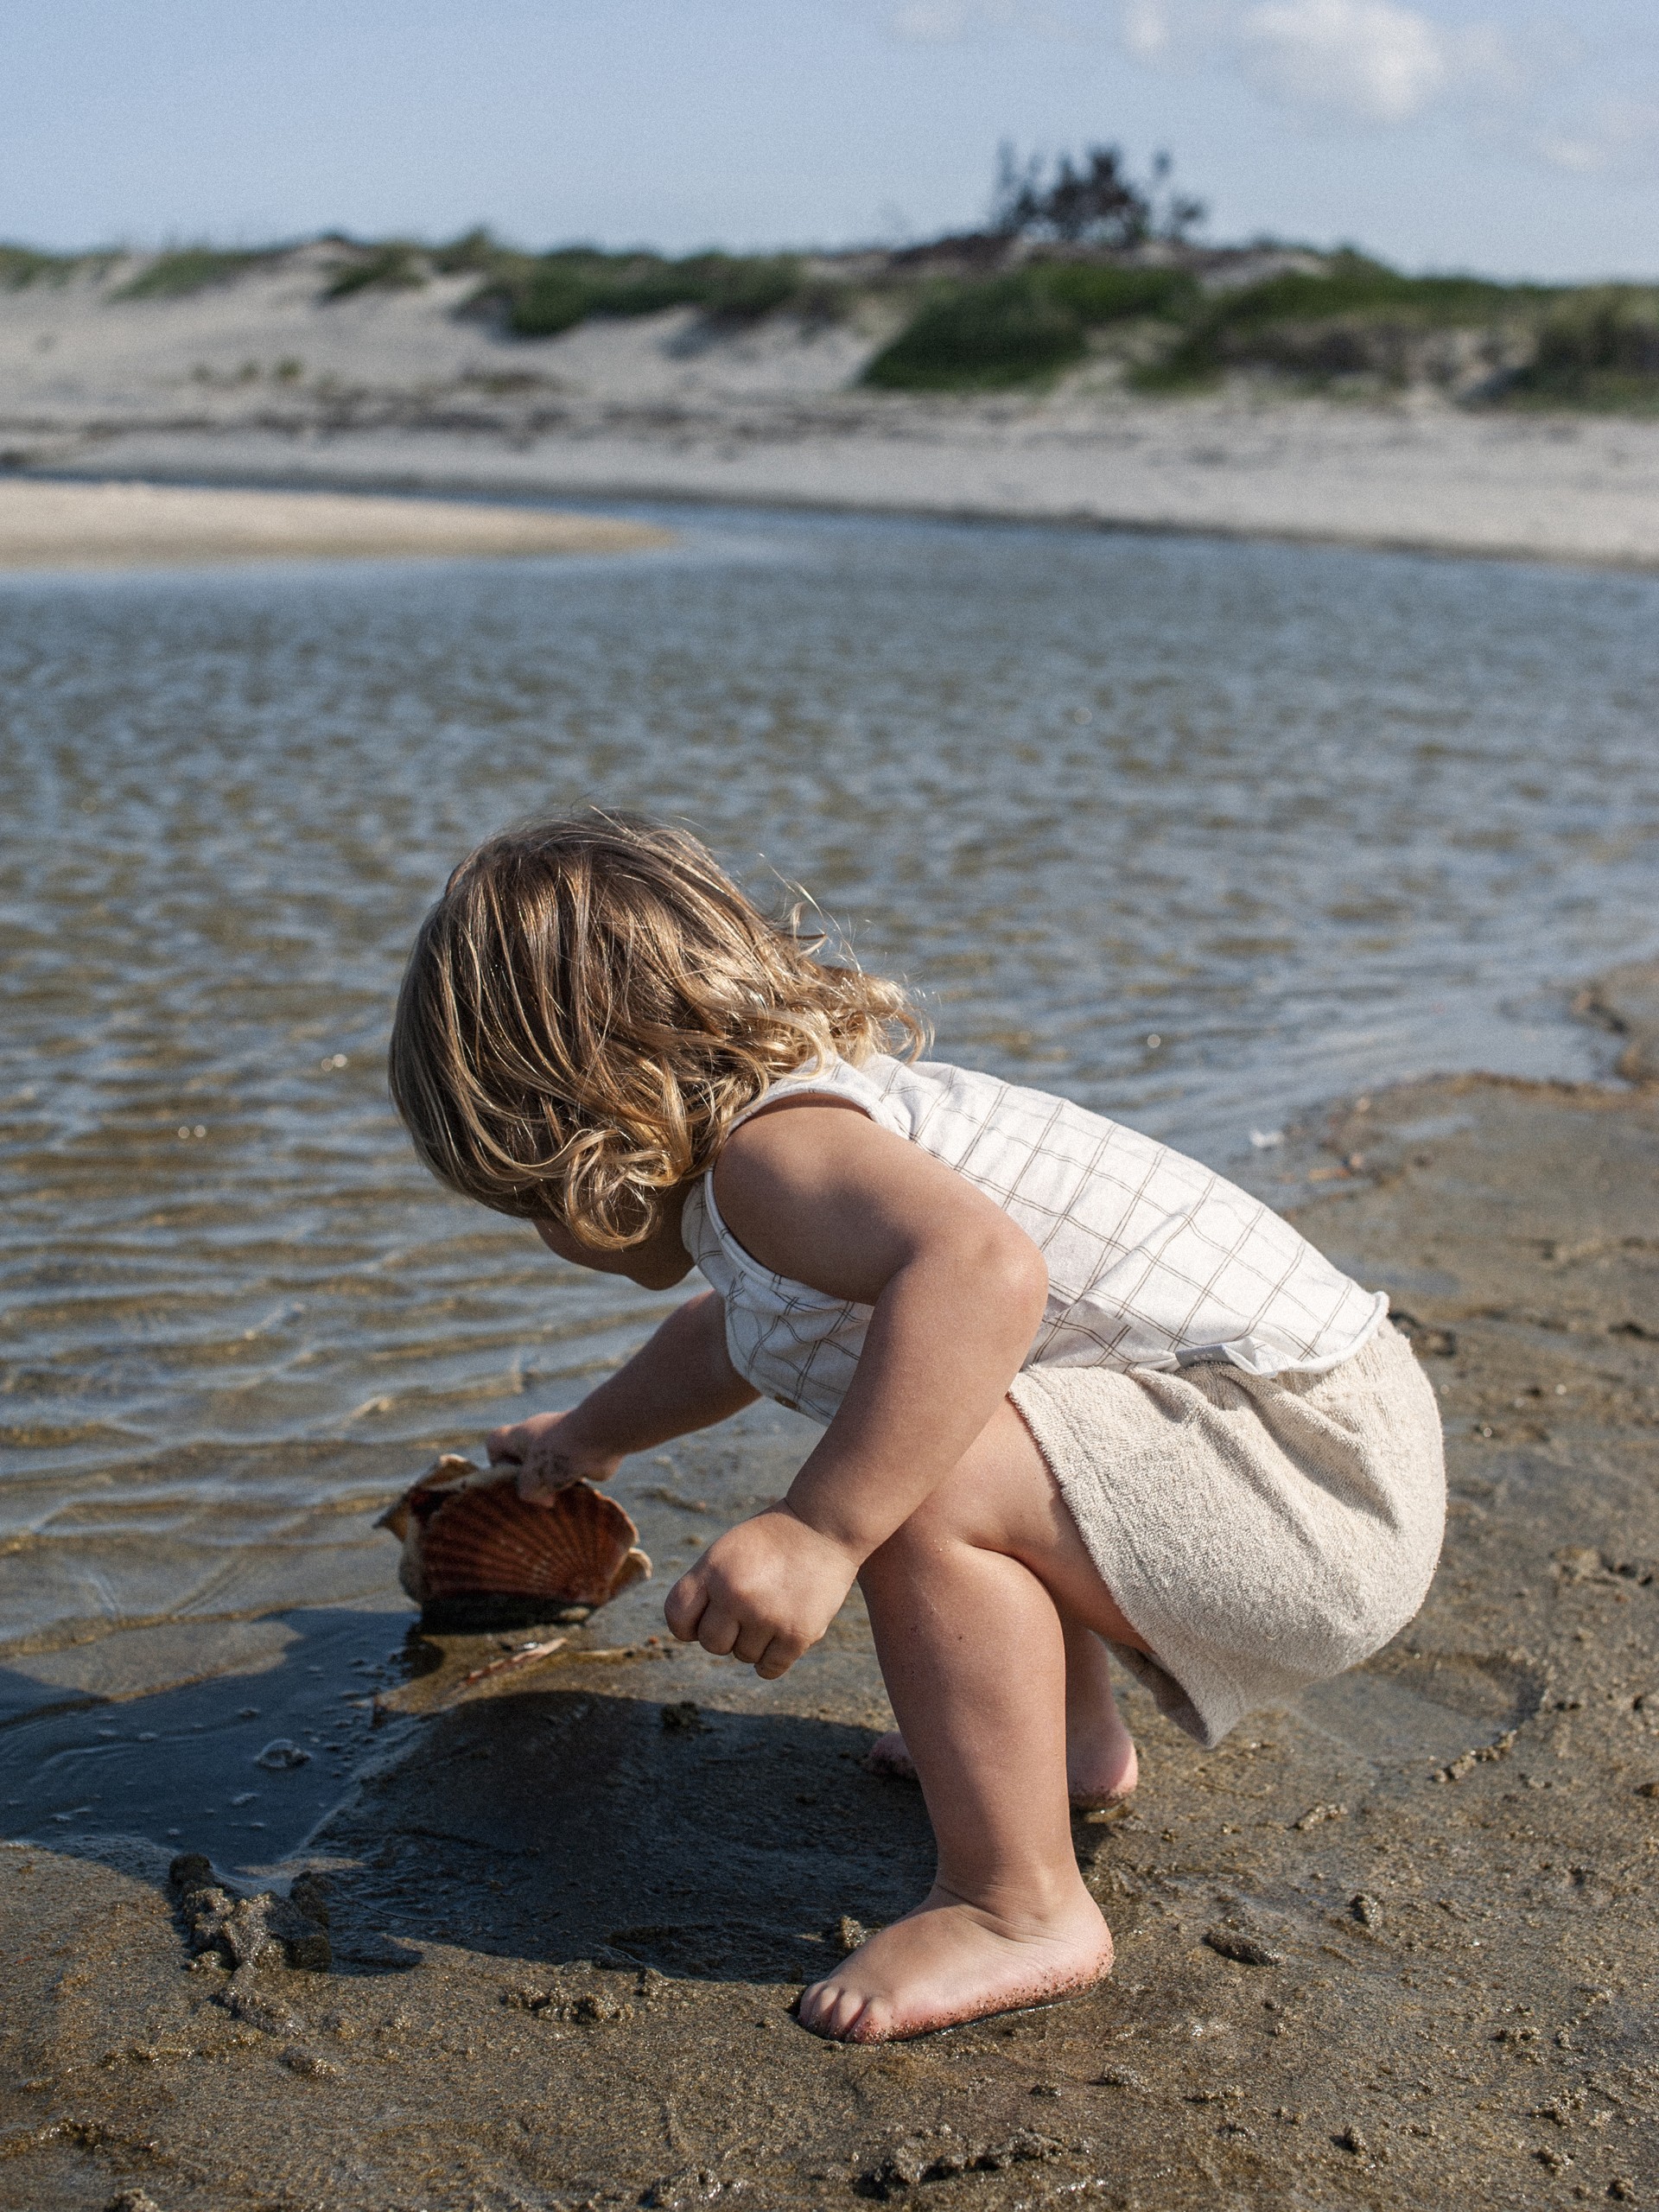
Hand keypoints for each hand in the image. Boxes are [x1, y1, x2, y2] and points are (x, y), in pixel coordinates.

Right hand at [485, 1410, 622, 1503]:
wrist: (598, 1439)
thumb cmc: (557, 1456)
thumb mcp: (530, 1481)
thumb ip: (525, 1491)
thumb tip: (542, 1497)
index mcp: (520, 1436)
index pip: (496, 1442)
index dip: (496, 1462)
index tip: (509, 1479)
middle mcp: (540, 1437)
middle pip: (524, 1460)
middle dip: (529, 1483)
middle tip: (537, 1497)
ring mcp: (561, 1445)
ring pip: (548, 1469)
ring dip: (551, 1487)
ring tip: (556, 1500)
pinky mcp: (581, 1454)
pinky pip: (570, 1473)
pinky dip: (571, 1486)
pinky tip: (574, 1495)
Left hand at [664, 1504, 859, 1679]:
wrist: (824, 1526)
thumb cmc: (771, 1540)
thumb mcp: (727, 1551)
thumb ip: (706, 1588)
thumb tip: (693, 1634)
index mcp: (713, 1571)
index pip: (678, 1618)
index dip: (689, 1625)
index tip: (707, 1618)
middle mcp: (735, 1594)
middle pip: (712, 1644)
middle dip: (727, 1633)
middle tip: (749, 1611)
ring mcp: (767, 1616)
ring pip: (743, 1655)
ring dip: (755, 1642)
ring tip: (773, 1611)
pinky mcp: (796, 1634)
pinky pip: (768, 1668)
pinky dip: (773, 1659)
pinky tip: (781, 1636)